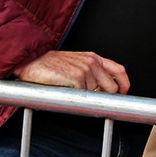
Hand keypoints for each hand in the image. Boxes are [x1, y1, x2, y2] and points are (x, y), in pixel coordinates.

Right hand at [12, 50, 129, 92]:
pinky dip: (74, 97)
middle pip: (111, 87)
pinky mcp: (76, 77)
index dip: (124, 84)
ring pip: (95, 94)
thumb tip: (102, 90)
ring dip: (83, 96)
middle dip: (103, 96)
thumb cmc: (51, 65)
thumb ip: (92, 73)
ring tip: (69, 89)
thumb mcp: (76, 64)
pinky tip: (64, 89)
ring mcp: (85, 69)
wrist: (31, 62)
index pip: (119, 71)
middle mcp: (92, 62)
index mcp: (94, 58)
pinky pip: (83, 95)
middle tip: (88, 98)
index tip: (123, 93)